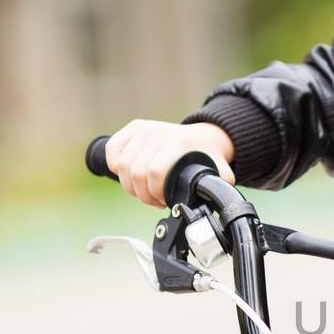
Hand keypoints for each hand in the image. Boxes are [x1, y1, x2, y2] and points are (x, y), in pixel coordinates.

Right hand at [104, 120, 235, 208]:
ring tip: (145, 190)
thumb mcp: (220, 173)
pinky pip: (113, 150)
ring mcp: (145, 129)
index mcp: (179, 143)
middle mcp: (159, 133)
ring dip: (130, 185)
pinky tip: (129, 175)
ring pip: (122, 165)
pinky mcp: (134, 128)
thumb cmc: (209, 158)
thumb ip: (220, 189)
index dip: (155, 193)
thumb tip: (219, 205)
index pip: (155, 172)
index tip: (164, 201)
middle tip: (156, 200)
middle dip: (144, 195)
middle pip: (136, 173)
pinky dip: (115, 166)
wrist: (204, 135)